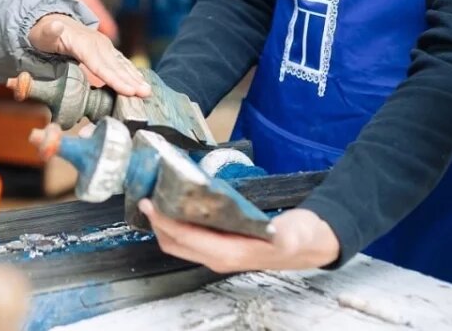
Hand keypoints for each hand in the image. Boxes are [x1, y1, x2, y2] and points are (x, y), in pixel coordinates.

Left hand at [27, 14, 151, 97]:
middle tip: (145, 93)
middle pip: (115, 66)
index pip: (100, 65)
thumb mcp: (43, 33)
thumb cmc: (45, 34)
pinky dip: (131, 71)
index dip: (115, 78)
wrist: (51, 21)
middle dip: (131, 80)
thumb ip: (50, 32)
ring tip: (147, 90)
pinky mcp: (105, 49)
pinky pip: (120, 61)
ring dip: (135, 77)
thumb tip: (56, 25)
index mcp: (83, 44)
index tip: (128, 90)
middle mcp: (97, 44)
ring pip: (121, 64)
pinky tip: (140, 80)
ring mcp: (103, 46)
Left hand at [140, 203, 339, 273]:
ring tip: (157, 197)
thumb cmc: (296, 237)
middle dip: (156, 222)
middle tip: (146, 195)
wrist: (305, 245)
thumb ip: (284, 236)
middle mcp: (218, 256)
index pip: (186, 238)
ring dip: (164, 222)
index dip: (164, 221)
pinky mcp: (218, 245)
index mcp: (230, 253)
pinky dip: (177, 221)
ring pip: (179, 241)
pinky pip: (189, 236)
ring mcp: (216, 252)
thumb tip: (277, 233)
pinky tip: (178, 203)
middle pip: (174, 243)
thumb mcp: (292, 234)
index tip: (149, 202)